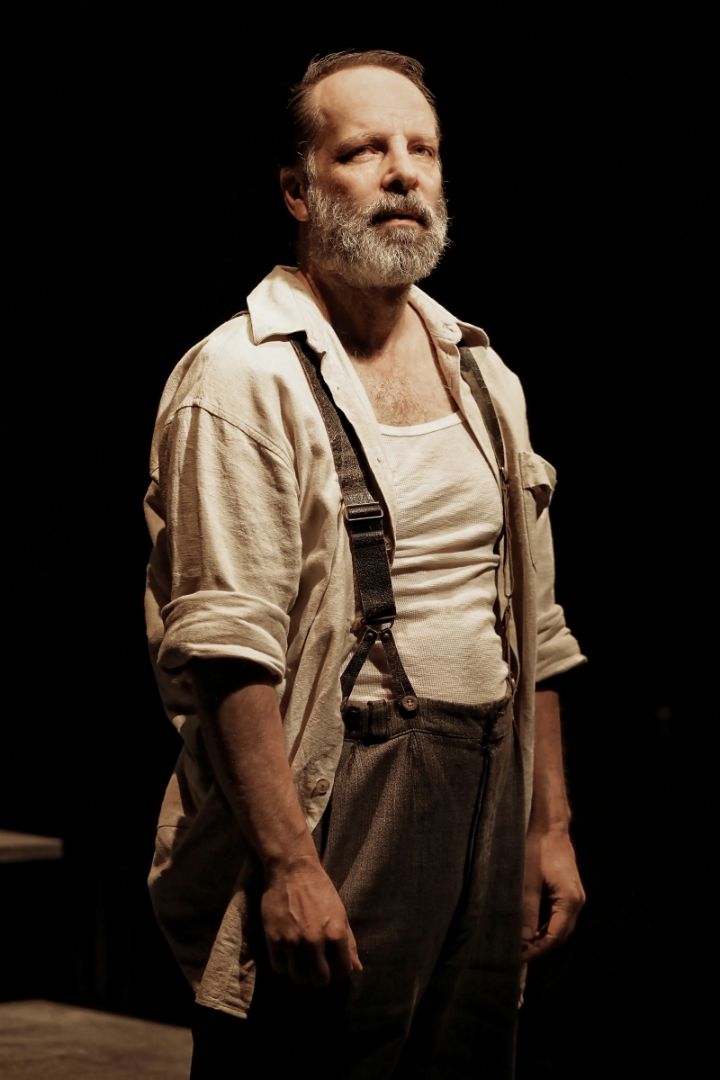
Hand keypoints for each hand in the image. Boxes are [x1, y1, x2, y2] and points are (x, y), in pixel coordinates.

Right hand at [261, 855, 362, 986]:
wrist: (292, 869)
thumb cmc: (320, 889)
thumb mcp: (340, 913)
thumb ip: (349, 943)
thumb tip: (357, 968)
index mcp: (336, 934)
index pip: (342, 972)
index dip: (338, 972)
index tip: (332, 967)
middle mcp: (315, 941)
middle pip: (320, 980)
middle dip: (320, 978)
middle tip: (315, 968)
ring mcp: (293, 941)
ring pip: (298, 978)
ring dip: (300, 973)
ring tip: (300, 962)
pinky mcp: (274, 939)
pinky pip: (279, 967)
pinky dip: (283, 964)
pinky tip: (287, 953)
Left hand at [521, 827, 584, 960]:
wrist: (550, 826)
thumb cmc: (537, 849)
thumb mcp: (527, 881)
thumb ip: (527, 911)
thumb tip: (523, 939)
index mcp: (570, 900)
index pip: (554, 936)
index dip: (537, 949)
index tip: (519, 956)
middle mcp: (577, 901)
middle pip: (561, 935)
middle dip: (541, 947)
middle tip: (519, 954)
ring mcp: (575, 896)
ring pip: (561, 926)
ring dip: (544, 937)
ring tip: (523, 944)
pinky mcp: (570, 891)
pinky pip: (560, 916)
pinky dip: (547, 925)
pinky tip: (532, 928)